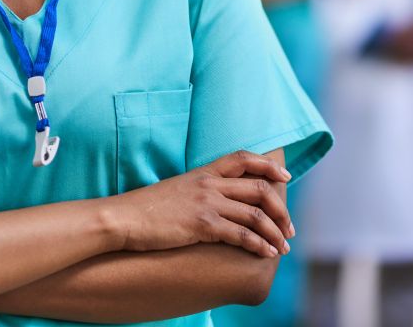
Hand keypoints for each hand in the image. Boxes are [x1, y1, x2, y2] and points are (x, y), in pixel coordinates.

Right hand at [109, 150, 293, 259]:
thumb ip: (199, 191)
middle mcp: (209, 184)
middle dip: (281, 210)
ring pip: (255, 214)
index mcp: (204, 172)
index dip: (269, 165)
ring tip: (283, 247)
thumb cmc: (146, 209)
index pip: (244, 157)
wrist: (122, 218)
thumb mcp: (177, 190)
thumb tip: (216, 202)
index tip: (286, 176)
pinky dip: (259, 244)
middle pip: (259, 188)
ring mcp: (207, 203)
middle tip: (290, 228)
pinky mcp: (202, 225)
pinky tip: (266, 253)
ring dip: (275, 232)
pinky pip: (240, 234)